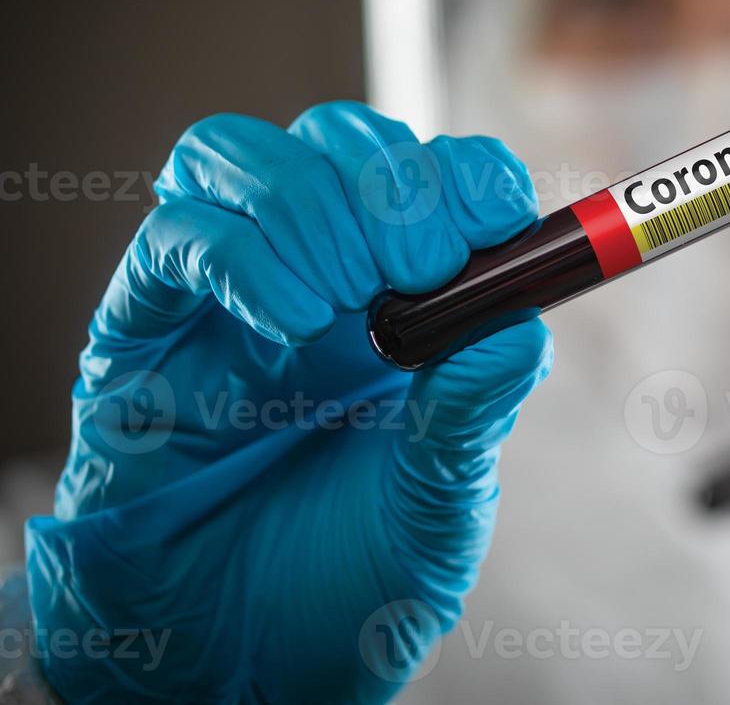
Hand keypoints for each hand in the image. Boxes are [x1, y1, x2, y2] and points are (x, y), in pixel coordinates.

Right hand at [25, 102, 551, 702]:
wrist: (246, 664)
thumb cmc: (351, 578)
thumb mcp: (440, 503)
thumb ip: (473, 413)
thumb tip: (522, 327)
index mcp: (404, 304)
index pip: (434, 177)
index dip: (469, 175)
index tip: (498, 223)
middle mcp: (313, 279)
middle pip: (338, 142)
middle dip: (392, 186)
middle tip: (419, 270)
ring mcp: (225, 298)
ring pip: (242, 155)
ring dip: (310, 204)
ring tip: (344, 303)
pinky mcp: (142, 336)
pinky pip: (174, 239)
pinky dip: (237, 253)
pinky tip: (288, 319)